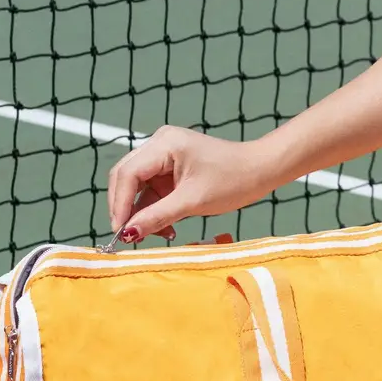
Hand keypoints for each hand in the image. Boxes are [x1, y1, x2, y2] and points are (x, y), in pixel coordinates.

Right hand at [107, 126, 277, 240]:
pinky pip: (152, 190)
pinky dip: (155, 209)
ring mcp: (164, 155)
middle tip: (128, 236)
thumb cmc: (234, 180)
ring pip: (137, 186)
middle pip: (126, 177)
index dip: (120, 204)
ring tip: (154, 234)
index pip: (128, 174)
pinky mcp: (171, 168)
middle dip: (126, 208)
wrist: (261, 171)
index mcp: (164, 144)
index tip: (120, 232)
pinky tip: (165, 228)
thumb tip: (128, 233)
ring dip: (141, 212)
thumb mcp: (193, 202)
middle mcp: (159, 144)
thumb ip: (158, 216)